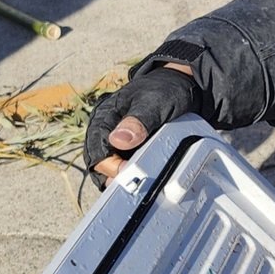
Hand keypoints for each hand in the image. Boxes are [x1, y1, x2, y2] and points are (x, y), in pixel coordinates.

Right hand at [83, 62, 199, 188]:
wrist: (178, 87)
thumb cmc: (164, 91)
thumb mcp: (154, 103)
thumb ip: (138, 121)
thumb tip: (117, 141)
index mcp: (104, 117)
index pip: (96, 149)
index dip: (110, 165)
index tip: (128, 172)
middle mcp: (105, 131)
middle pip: (99, 163)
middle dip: (115, 176)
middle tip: (137, 184)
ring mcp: (116, 142)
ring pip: (109, 169)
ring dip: (122, 179)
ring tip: (140, 186)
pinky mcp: (128, 150)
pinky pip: (122, 168)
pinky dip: (131, 177)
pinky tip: (143, 182)